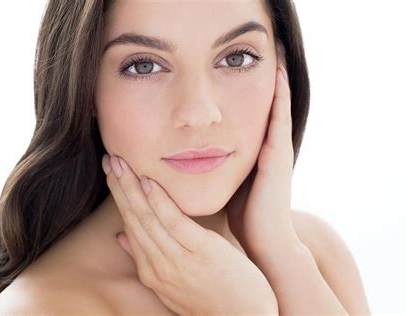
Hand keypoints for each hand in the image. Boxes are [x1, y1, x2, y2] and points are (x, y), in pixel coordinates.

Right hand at [102, 155, 277, 314]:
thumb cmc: (213, 300)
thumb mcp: (172, 286)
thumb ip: (147, 260)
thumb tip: (122, 237)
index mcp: (152, 272)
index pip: (130, 228)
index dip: (119, 199)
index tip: (112, 175)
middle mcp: (159, 266)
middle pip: (133, 219)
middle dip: (119, 187)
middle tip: (109, 160)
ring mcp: (178, 260)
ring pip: (147, 218)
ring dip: (131, 188)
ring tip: (120, 163)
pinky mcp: (202, 252)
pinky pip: (174, 222)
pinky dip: (159, 201)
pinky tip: (149, 181)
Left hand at [225, 57, 302, 260]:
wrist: (264, 242)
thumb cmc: (242, 218)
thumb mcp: (224, 186)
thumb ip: (214, 170)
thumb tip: (187, 162)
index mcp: (250, 154)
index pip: (245, 116)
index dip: (240, 94)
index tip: (233, 70)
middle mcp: (265, 148)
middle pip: (262, 106)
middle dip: (257, 80)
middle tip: (254, 51)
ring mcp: (275, 150)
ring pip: (274, 106)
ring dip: (274, 80)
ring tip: (273, 50)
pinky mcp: (279, 155)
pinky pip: (280, 118)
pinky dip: (281, 95)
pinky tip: (278, 72)